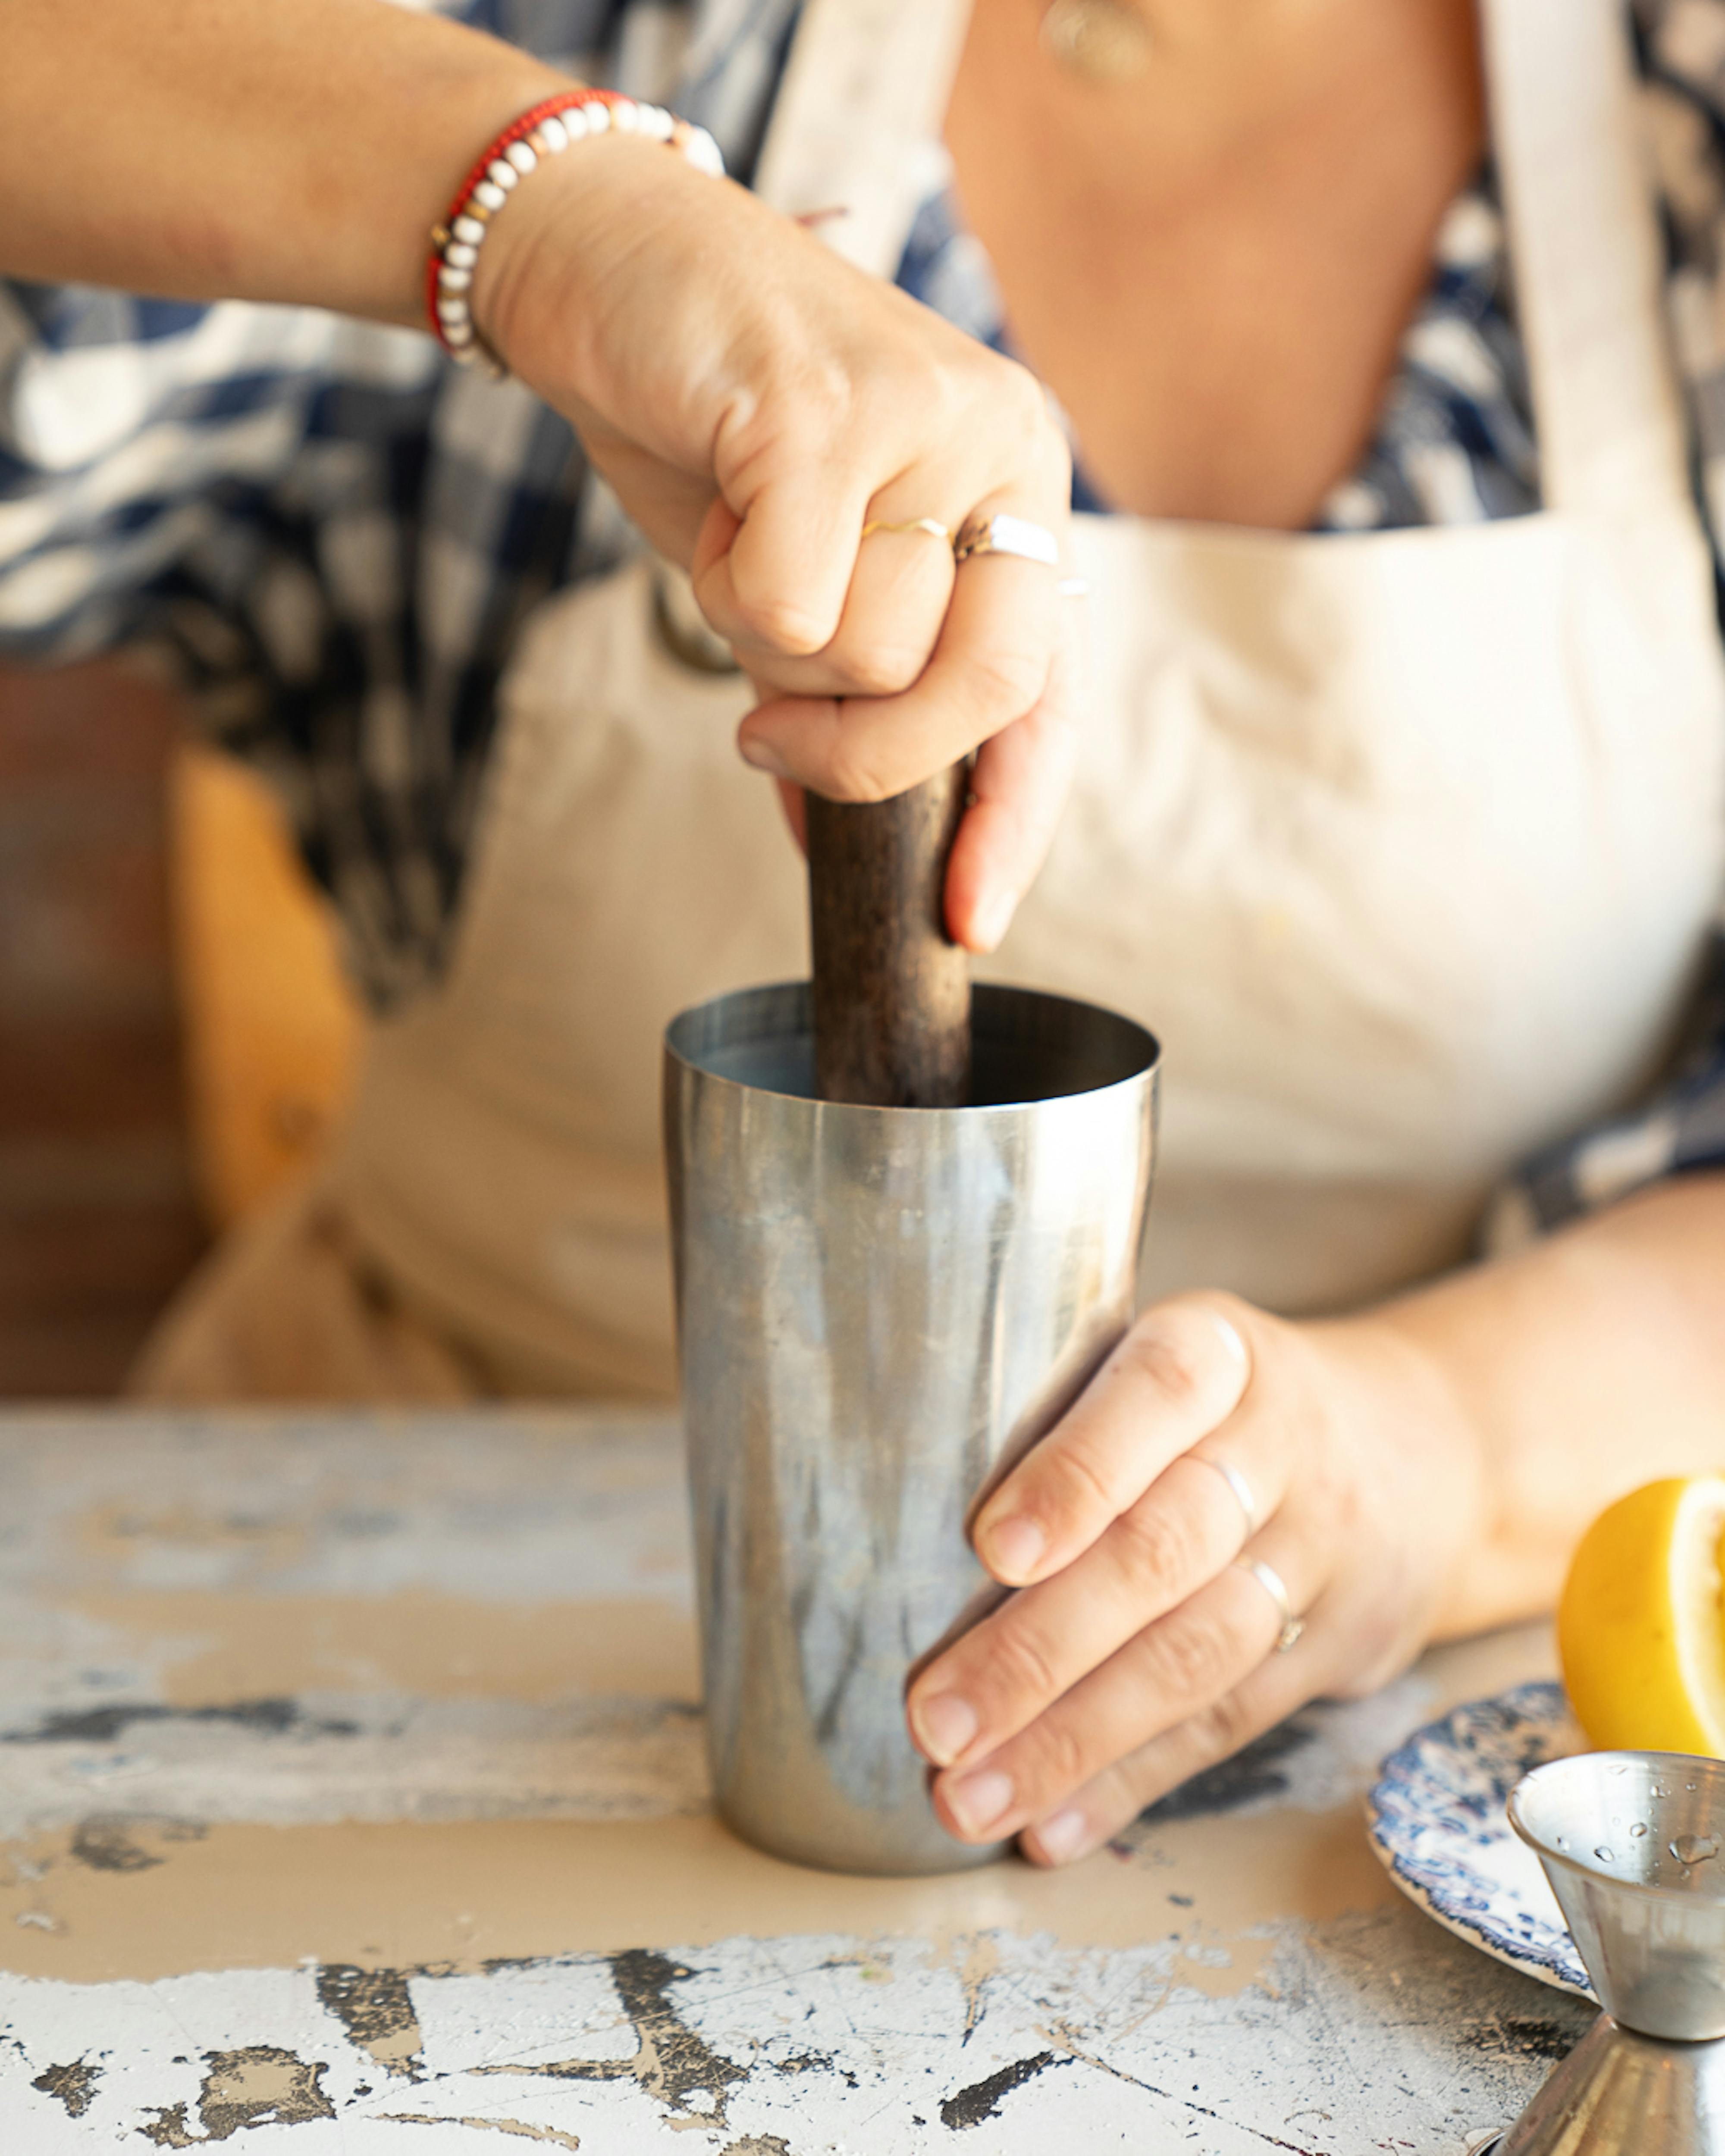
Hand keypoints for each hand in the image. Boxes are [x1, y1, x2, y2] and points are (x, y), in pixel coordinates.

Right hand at [474, 136, 1076, 949]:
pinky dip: (724, 584)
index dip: (1014, 818)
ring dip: (769, 635)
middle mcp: (1002, 447)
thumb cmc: (711, 429)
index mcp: (1017, 491)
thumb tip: (840, 844)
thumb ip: (839, 694)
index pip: (1049, 693)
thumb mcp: (800, 575)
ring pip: (866, 654)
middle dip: (867, 754)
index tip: (965, 920)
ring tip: (745, 536)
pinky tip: (719, 499)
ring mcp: (930, 418)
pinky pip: (786, 604)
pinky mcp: (834, 404)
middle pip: (979, 688)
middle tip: (771, 741)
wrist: (606, 265)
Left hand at [903, 1292, 1486, 1863]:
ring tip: (968, 1797)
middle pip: (1162, 1549)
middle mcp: (1278, 1443)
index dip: (1077, 1474)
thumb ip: (1062, 1412)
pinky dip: (1132, 1781)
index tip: (992, 1551)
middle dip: (1039, 1648)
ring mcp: (1320, 1549)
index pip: (1155, 1394)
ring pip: (1194, 1653)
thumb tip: (892, 1514)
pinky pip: (1229, 1722)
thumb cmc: (1222, 1404)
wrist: (1423, 1444)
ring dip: (1073, 1739)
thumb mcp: (1165, 1359)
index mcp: (1218, 1350)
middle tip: (933, 1718)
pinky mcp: (1341, 1644)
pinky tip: (1052, 1825)